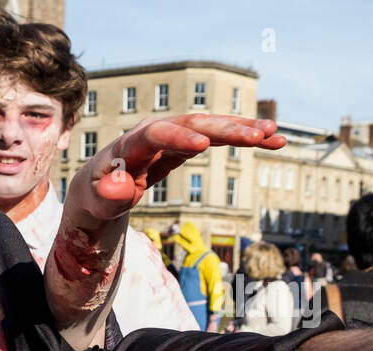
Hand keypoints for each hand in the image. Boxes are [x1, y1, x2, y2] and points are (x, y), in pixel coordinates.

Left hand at [72, 115, 285, 222]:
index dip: (178, 138)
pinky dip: (242, 138)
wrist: (98, 188)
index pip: (155, 135)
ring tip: (275, 135)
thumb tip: (119, 185)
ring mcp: (172, 134)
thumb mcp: (97, 203)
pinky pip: (217, 137)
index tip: (202, 146)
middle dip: (225, 129)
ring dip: (243, 129)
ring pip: (211, 126)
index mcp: (130, 145)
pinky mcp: (185, 143)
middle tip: (258, 136)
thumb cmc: (97, 198)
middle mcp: (153, 131)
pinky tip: (270, 139)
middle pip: (192, 124)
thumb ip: (107, 195)